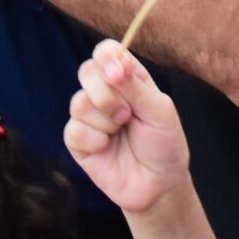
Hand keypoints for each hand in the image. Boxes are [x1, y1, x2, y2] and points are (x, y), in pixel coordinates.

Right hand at [64, 40, 192, 214]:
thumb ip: (135, 86)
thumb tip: (114, 64)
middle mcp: (105, 92)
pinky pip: (74, 130)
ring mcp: (89, 116)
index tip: (117, 75)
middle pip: (86, 72)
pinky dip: (95, 141)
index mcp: (128, 78)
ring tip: (120, 133)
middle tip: (127, 115)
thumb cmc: (164, 145)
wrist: (158, 186)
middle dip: (107, 96)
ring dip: (105, 122)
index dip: (106, 57)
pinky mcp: (77, 141)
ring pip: (78, 103)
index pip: (106, 52)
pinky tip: (107, 148)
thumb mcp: (159, 112)